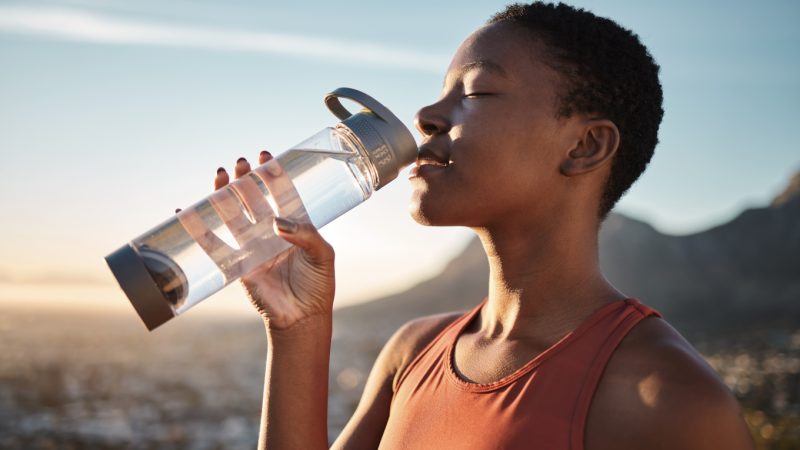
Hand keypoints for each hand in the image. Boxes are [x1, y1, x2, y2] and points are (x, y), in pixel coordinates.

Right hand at [215, 151, 335, 330]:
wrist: (303, 317)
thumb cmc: (319, 286)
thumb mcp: (324, 255)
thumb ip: (306, 236)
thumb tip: (277, 223)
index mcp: (295, 226)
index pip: (282, 194)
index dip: (272, 176)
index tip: (264, 157)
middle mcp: (271, 233)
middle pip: (254, 200)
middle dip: (246, 180)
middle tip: (240, 164)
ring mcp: (252, 247)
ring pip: (233, 215)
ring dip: (224, 195)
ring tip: (218, 175)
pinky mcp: (237, 265)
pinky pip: (214, 245)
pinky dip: (198, 229)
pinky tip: (186, 211)